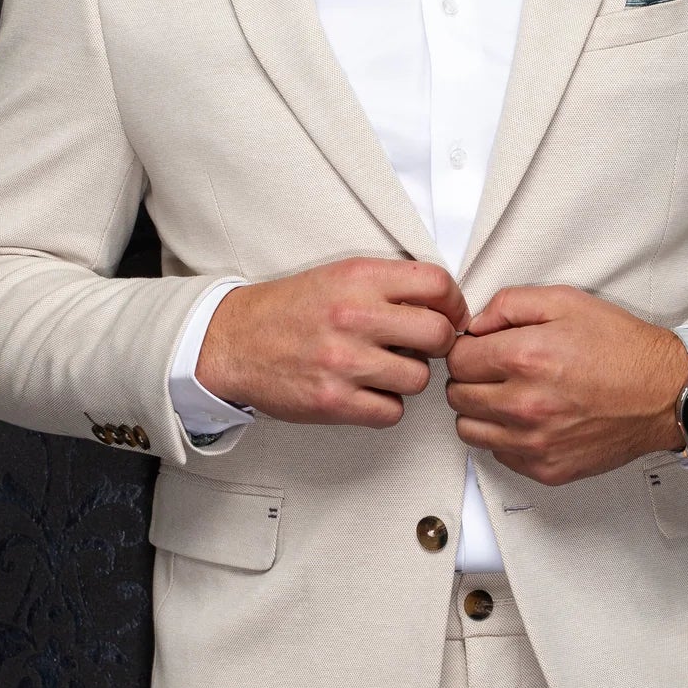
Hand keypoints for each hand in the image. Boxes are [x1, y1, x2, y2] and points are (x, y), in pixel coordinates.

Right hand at [196, 257, 469, 427]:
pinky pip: (391, 411)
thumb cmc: (288, 310)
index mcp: (359, 278)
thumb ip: (388, 285)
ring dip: (408, 377)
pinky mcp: (334, 400)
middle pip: (438, 335)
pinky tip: (368, 391)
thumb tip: (443, 304)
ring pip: (419, 378)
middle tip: (423, 346)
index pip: (437, 284)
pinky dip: (385, 405)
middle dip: (439, 344)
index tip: (451, 315)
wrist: (232, 341)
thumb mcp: (338, 276)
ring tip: (384, 368)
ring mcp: (344, 361)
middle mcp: (354, 316)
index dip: (454, 303)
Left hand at [445, 284, 687, 483]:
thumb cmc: (622, 348)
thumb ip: (509, 304)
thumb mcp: (566, 301)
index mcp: (525, 358)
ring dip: (480, 411)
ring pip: (469, 430)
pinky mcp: (546, 468)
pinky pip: (498, 454)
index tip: (481, 349)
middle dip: (470, 378)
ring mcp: (534, 443)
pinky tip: (529, 419)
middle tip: (495, 370)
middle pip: (457, 396)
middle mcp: (524, 404)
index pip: (456, 359)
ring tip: (509, 395)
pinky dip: (505, 436)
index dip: (466, 349)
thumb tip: (474, 326)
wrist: (665, 394)